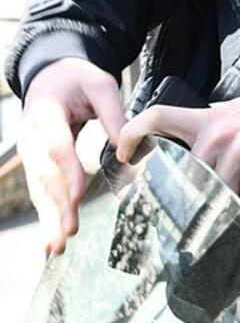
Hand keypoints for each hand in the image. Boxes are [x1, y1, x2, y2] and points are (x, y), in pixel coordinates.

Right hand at [17, 58, 125, 256]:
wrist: (51, 77)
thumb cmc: (77, 80)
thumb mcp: (99, 85)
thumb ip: (113, 114)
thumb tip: (127, 148)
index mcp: (46, 113)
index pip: (57, 146)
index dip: (67, 171)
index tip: (79, 195)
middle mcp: (31, 136)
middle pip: (44, 174)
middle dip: (57, 204)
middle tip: (70, 230)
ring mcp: (29, 153)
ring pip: (39, 188)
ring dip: (49, 217)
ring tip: (58, 245)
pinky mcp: (34, 164)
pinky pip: (39, 192)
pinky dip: (45, 215)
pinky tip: (50, 241)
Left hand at [115, 94, 239, 208]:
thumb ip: (211, 125)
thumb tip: (182, 141)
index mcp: (211, 117)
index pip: (160, 116)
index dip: (133, 133)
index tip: (123, 152)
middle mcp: (222, 130)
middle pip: (190, 174)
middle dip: (204, 190)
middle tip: (225, 188)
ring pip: (219, 192)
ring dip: (237, 195)